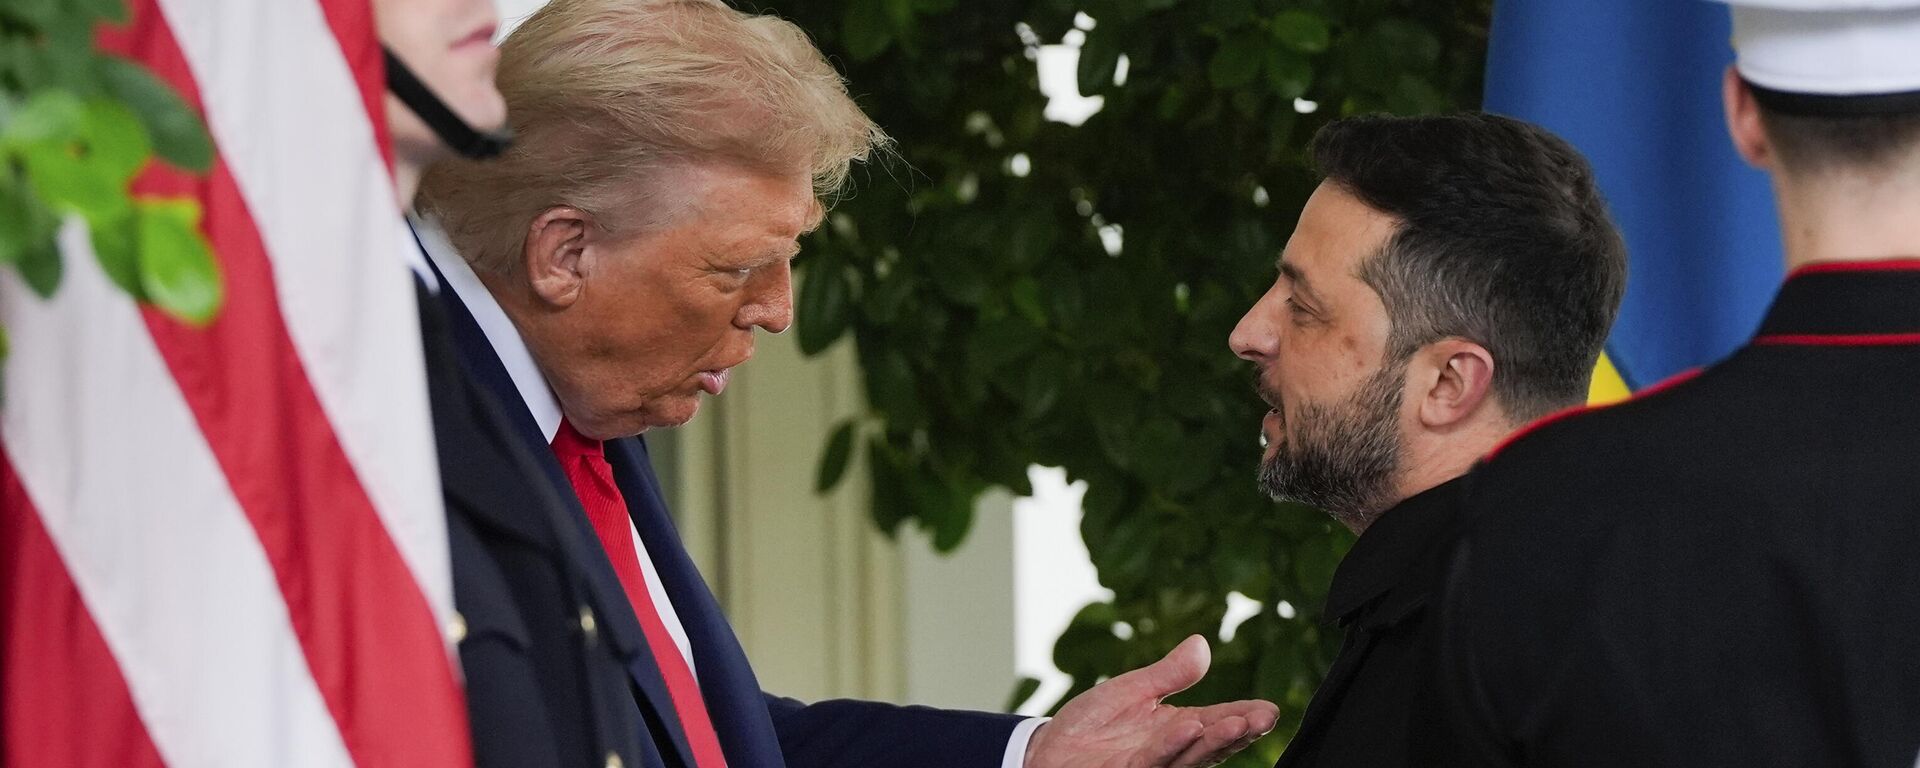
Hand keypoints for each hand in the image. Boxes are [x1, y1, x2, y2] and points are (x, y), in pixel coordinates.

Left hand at [1024, 635, 1278, 767]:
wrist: (1047, 752)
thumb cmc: (1091, 726)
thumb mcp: (1132, 690)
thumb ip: (1168, 673)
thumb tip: (1201, 643)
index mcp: (1176, 729)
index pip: (1217, 722)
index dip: (1244, 717)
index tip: (1270, 710)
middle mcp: (1170, 751)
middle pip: (1212, 743)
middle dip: (1240, 731)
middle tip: (1264, 717)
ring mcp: (1151, 766)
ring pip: (1189, 756)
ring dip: (1214, 742)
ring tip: (1237, 723)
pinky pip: (1152, 761)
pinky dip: (1170, 745)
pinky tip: (1186, 727)